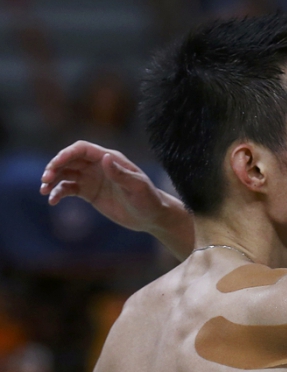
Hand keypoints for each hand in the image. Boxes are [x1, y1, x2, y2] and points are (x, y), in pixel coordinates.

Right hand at [41, 140, 165, 232]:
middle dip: (55, 166)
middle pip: (70, 159)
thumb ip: (121, 173)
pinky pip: (69, 188)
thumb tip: (104, 158)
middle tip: (45, 179)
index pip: (82, 149)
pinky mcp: (89, 193)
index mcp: (110, 159)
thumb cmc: (149, 199)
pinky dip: (58, 192)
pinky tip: (53, 201)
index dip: (66, 154)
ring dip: (52, 179)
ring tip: (44, 190)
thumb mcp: (137, 187)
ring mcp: (92, 178)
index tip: (55, 165)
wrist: (151, 217)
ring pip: (66, 173)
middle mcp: (98, 166)